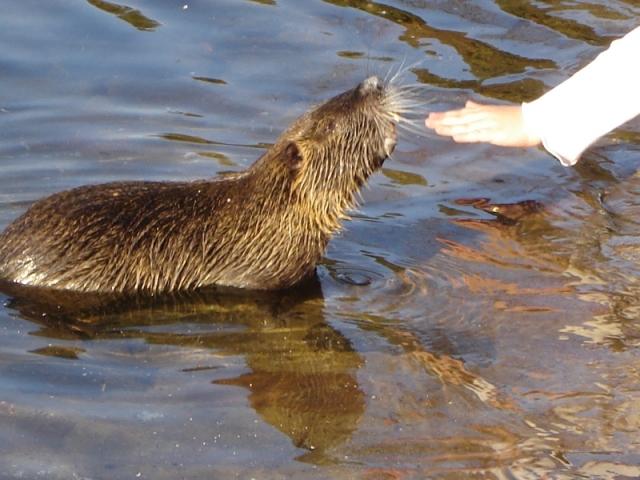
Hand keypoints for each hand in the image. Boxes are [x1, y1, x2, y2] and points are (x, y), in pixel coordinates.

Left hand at [425, 100, 540, 147]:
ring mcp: (489, 125)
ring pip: (465, 126)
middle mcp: (484, 117)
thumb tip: (468, 105)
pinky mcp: (496, 134)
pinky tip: (455, 136)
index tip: (431, 117)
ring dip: (450, 127)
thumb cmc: (518, 118)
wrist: (537, 120)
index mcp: (483, 112)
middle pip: (459, 119)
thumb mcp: (495, 111)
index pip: (460, 114)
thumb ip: (479, 109)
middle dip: (442, 120)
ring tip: (435, 128)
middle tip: (427, 122)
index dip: (445, 116)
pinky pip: (478, 135)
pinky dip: (466, 135)